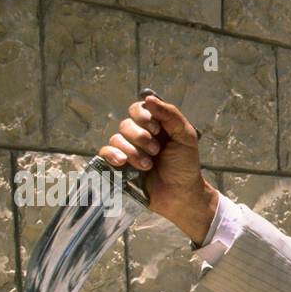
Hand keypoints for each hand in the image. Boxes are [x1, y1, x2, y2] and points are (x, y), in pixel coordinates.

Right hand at [97, 94, 217, 244]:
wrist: (180, 194)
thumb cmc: (185, 166)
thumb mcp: (185, 137)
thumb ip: (170, 115)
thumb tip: (148, 98)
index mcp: (155, 126)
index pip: (138, 109)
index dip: (143, 117)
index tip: (157, 130)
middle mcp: (139, 135)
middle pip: (126, 124)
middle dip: (141, 138)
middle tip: (156, 151)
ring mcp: (128, 150)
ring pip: (116, 139)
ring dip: (133, 152)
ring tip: (148, 165)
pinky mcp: (119, 166)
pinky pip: (105, 153)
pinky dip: (112, 155)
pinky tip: (122, 162)